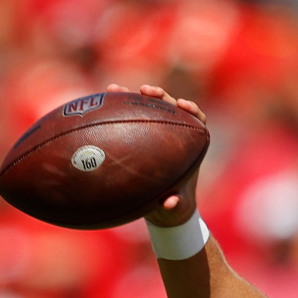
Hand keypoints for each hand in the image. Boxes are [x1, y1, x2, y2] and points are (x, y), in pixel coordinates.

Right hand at [105, 83, 207, 227]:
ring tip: (115, 89)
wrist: (163, 207)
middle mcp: (175, 134)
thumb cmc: (174, 204)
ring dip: (133, 97)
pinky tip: (99, 102)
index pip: (197, 120)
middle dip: (160, 95)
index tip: (183, 106)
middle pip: (171, 107)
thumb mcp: (176, 207)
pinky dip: (116, 110)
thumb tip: (169, 203)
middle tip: (146, 91)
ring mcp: (155, 132)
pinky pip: (128, 119)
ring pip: (147, 108)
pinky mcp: (138, 135)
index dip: (192, 110)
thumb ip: (175, 204)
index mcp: (190, 146)